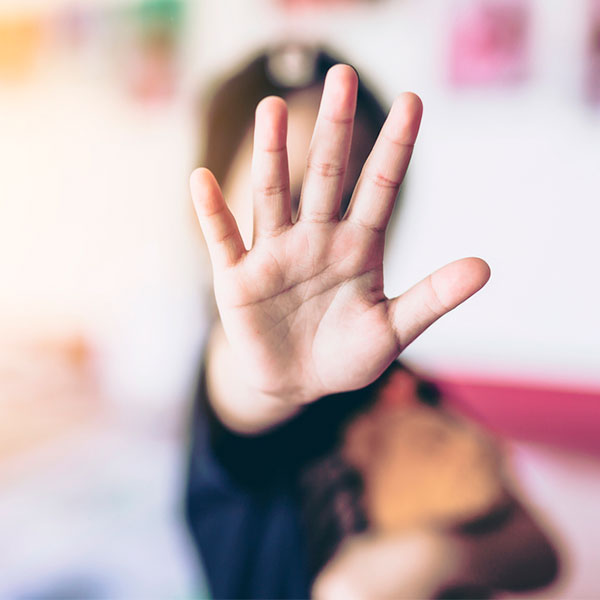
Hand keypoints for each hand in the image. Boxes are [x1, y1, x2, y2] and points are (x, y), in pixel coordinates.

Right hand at [191, 65, 488, 410]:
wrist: (297, 383)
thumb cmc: (346, 355)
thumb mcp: (393, 330)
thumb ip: (432, 298)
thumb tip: (485, 267)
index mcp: (357, 247)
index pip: (380, 188)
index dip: (395, 147)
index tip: (414, 100)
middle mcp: (316, 238)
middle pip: (326, 176)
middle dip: (335, 129)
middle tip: (342, 76)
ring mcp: (275, 254)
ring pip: (271, 196)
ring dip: (270, 155)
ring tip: (271, 108)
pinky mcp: (237, 278)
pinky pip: (222, 239)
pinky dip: (211, 211)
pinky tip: (202, 179)